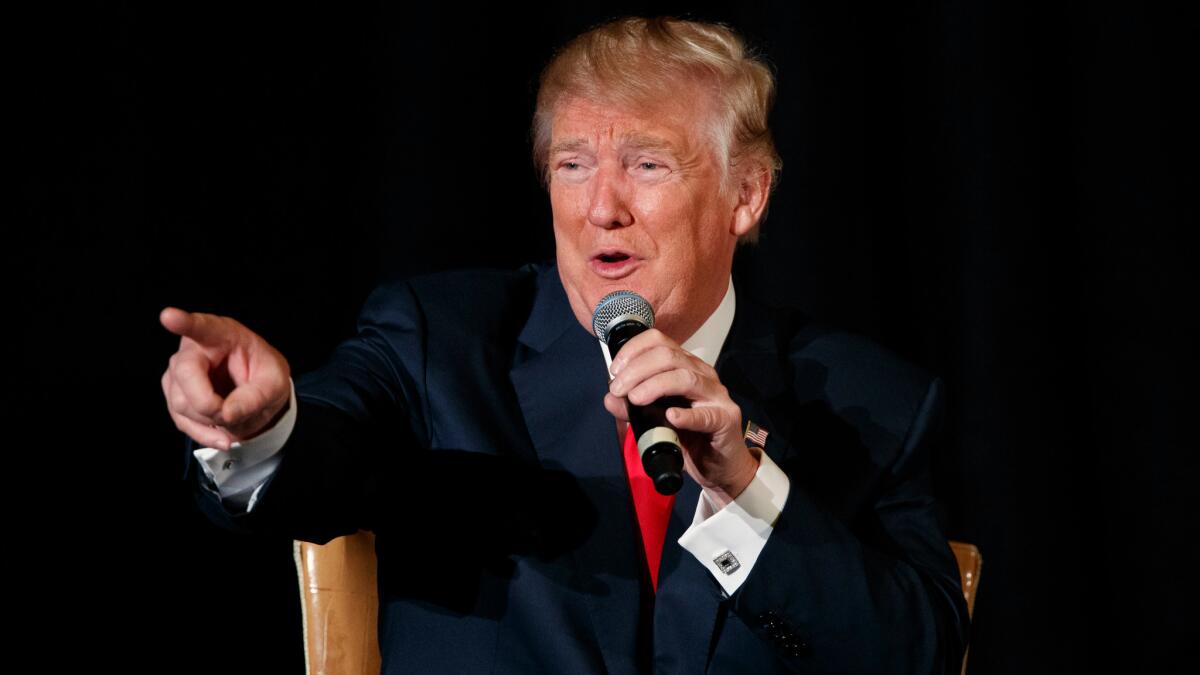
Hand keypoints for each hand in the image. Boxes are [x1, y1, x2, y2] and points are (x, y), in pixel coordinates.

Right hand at [160, 307, 290, 450]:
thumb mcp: (275, 383)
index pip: (201, 327)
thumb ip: (256, 396)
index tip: (168, 316)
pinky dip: (204, 434)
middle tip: (233, 415)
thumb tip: (227, 413)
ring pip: (181, 402)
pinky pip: (181, 420)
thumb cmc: (265, 376)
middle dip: (208, 403)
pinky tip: (222, 436)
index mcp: (222, 334)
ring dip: (210, 421)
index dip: (183, 322)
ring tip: (235, 421)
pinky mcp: (175, 395)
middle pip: (185, 374)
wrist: (258, 392)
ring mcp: (179, 373)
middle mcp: (194, 349)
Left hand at [603, 329, 757, 507]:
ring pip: (685, 378)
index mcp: (685, 366)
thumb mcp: (655, 419)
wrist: (719, 464)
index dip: (633, 350)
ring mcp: (716, 395)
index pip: (659, 341)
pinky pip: (706, 415)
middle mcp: (702, 374)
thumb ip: (632, 409)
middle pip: (669, 356)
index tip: (614, 370)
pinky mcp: (725, 419)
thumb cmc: (689, 436)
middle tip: (618, 389)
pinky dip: (686, 415)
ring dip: (654, 385)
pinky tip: (671, 416)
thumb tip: (610, 398)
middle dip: (637, 369)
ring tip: (635, 399)